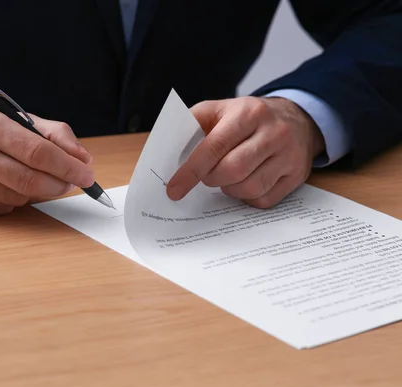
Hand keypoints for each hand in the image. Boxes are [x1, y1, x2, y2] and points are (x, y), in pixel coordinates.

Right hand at [0, 108, 94, 215]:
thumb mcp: (10, 118)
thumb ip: (51, 134)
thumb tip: (83, 159)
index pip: (38, 152)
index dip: (68, 167)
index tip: (87, 175)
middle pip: (31, 180)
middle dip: (60, 184)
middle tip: (72, 182)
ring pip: (19, 197)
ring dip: (37, 192)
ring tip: (34, 177)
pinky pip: (2, 208)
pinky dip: (15, 200)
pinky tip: (8, 186)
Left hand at [167, 96, 325, 207]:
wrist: (297, 118)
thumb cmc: (247, 118)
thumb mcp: (220, 109)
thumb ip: (193, 123)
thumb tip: (166, 149)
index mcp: (248, 113)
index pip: (214, 146)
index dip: (191, 171)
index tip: (174, 189)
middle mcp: (273, 132)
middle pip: (232, 170)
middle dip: (211, 179)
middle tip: (206, 177)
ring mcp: (289, 155)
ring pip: (249, 188)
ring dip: (229, 189)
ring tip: (227, 177)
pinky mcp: (297, 176)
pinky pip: (264, 199)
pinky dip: (247, 197)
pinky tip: (245, 183)